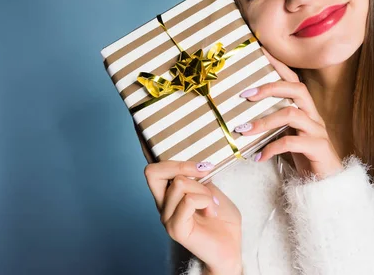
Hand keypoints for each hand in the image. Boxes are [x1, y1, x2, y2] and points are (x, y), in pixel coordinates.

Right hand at [136, 123, 242, 273]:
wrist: (231, 247)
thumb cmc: (222, 219)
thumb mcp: (212, 189)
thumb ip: (199, 176)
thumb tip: (196, 160)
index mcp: (169, 193)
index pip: (152, 168)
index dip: (144, 147)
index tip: (141, 126)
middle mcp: (162, 204)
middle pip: (152, 171)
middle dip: (180, 165)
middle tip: (204, 171)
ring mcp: (166, 217)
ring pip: (180, 184)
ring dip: (204, 190)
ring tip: (213, 204)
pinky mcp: (175, 228)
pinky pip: (187, 200)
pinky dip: (205, 201)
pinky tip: (211, 212)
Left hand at [235, 48, 343, 179]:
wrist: (328, 186)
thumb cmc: (305, 159)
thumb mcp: (287, 137)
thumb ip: (273, 126)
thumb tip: (243, 119)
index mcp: (307, 110)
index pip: (294, 81)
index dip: (279, 66)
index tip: (260, 53)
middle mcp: (314, 116)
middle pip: (297, 90)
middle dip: (270, 88)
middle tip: (246, 95)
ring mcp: (318, 132)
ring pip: (292, 115)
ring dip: (264, 121)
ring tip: (244, 130)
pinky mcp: (318, 149)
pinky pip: (292, 143)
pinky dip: (272, 148)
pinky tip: (258, 156)